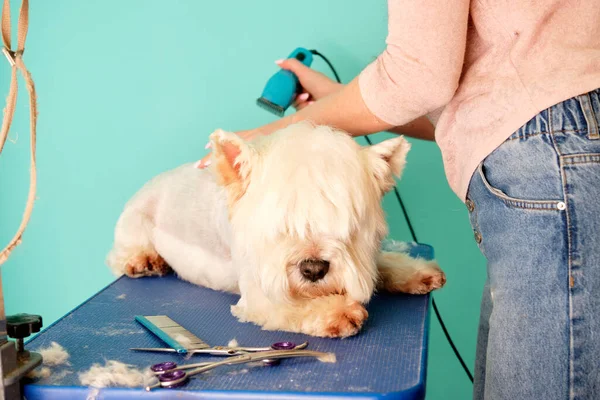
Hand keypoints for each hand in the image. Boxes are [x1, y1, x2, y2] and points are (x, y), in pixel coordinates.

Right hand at [195, 57, 343, 168]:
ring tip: (204, 162)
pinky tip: (220, 150)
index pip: (260, 138)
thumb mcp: (311, 82)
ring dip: (224, 154)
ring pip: (247, 145)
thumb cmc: (337, 98)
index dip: (241, 143)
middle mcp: (284, 137)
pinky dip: (236, 143)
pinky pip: (256, 137)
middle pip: (249, 145)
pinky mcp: (285, 131)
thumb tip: (281, 61)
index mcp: (289, 130)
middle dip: (227, 155)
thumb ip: (295, 71)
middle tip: (204, 163)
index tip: (224, 147)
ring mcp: (283, 137)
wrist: (354, 109)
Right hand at [277, 58, 342, 110]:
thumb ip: (291, 65)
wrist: (333, 100)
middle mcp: (305, 91)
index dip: (286, 84)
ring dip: (299, 101)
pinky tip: (311, 105)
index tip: (285, 85)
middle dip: (293, 94)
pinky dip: (304, 108)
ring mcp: (307, 102)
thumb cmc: (322, 85)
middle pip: (289, 94)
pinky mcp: (308, 112)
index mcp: (304, 80)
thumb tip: (278, 61)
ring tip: (308, 98)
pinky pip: (299, 111)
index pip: (289, 82)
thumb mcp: (304, 72)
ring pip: (293, 104)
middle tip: (301, 93)